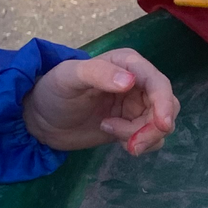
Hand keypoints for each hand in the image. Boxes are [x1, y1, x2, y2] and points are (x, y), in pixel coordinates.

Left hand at [24, 49, 178, 154]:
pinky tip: (113, 137)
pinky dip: (139, 143)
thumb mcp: (70, 78)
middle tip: (130, 144)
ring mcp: (137, 106)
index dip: (164, 103)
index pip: (158, 82)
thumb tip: (130, 82)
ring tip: (109, 132)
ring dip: (142, 137)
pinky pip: (151, 138)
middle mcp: (138, 83)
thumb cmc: (52, 91)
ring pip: (160, 125)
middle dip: (152, 128)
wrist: (40, 119)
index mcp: (128, 64)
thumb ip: (98, 75)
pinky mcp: (133, 126)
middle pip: (166, 106)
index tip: (162, 126)